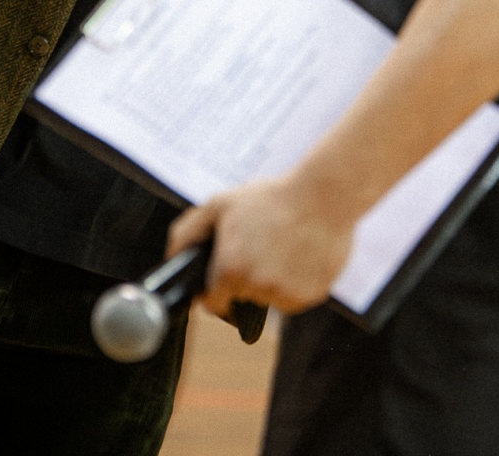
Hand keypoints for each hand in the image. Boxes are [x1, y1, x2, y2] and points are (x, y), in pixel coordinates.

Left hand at [168, 175, 354, 316]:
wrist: (325, 195)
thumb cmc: (272, 198)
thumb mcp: (222, 204)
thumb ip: (189, 232)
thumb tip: (172, 257)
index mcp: (230, 270)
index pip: (214, 302)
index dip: (218, 289)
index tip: (227, 275)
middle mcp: (256, 288)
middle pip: (244, 299)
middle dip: (248, 280)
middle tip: (262, 248)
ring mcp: (285, 294)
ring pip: (270, 300)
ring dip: (273, 282)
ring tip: (284, 249)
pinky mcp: (311, 296)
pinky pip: (295, 298)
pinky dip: (297, 283)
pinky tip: (301, 256)